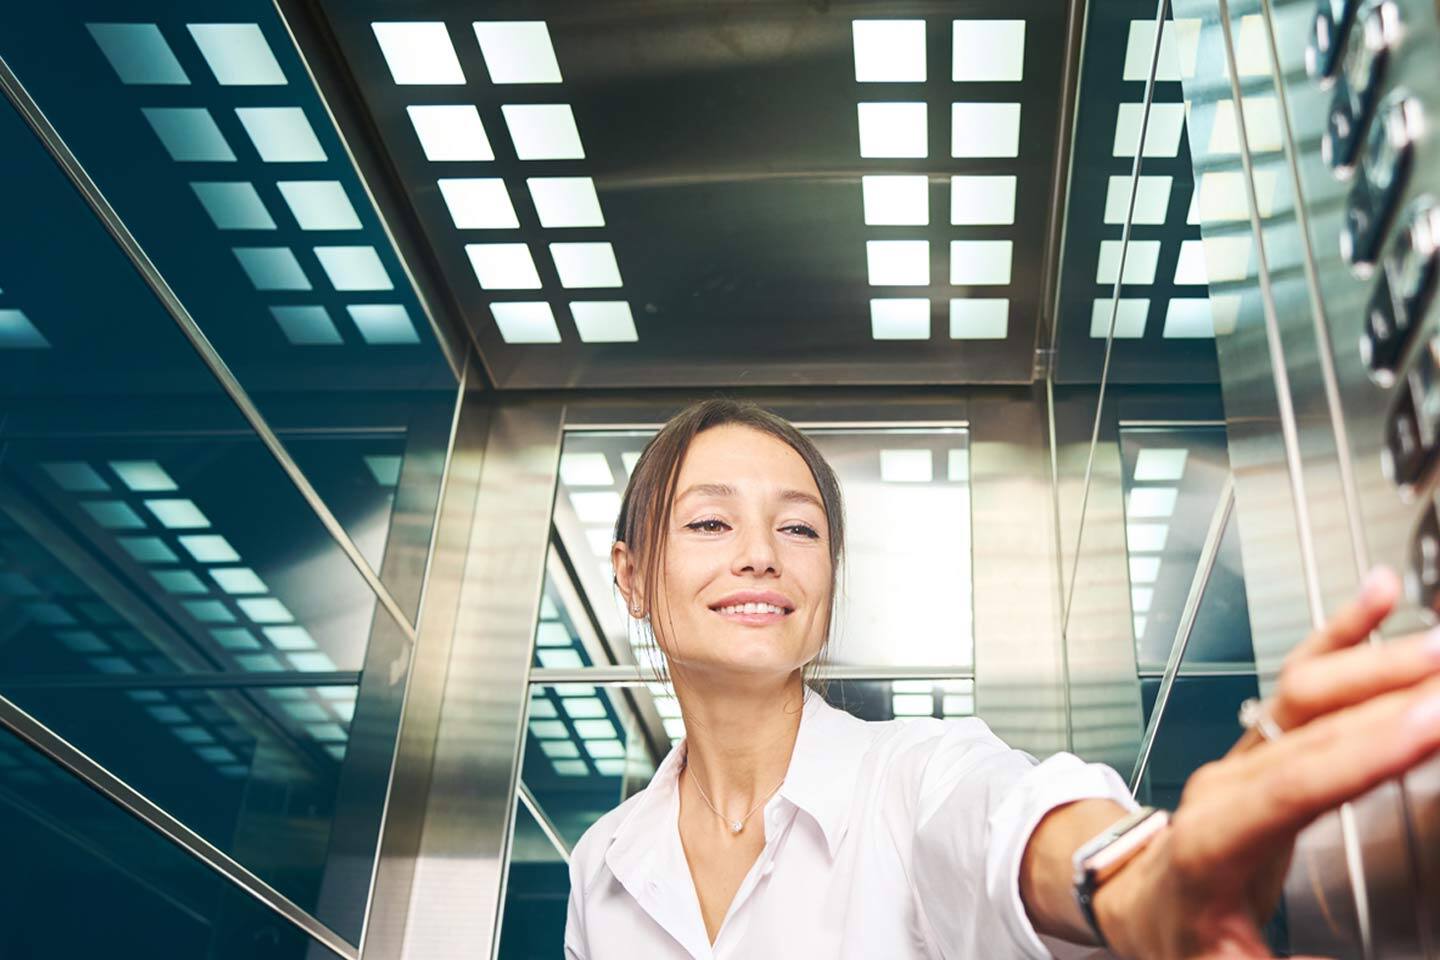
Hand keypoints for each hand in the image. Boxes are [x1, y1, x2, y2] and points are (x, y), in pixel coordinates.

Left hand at [1095, 568, 1439, 957]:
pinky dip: (1343, 634)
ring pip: (1306, 697)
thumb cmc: (1177, 937)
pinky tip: (1381, 596)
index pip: (1288, 789)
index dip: (1357, 755)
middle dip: (1388, 703)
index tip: (1424, 726)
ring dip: (1376, 665)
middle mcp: (1224, 787)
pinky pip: (1300, 679)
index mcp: (1211, 846)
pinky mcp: (1260, 743)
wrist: (1133, 903)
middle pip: (1307, 731)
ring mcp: (1240, 757)